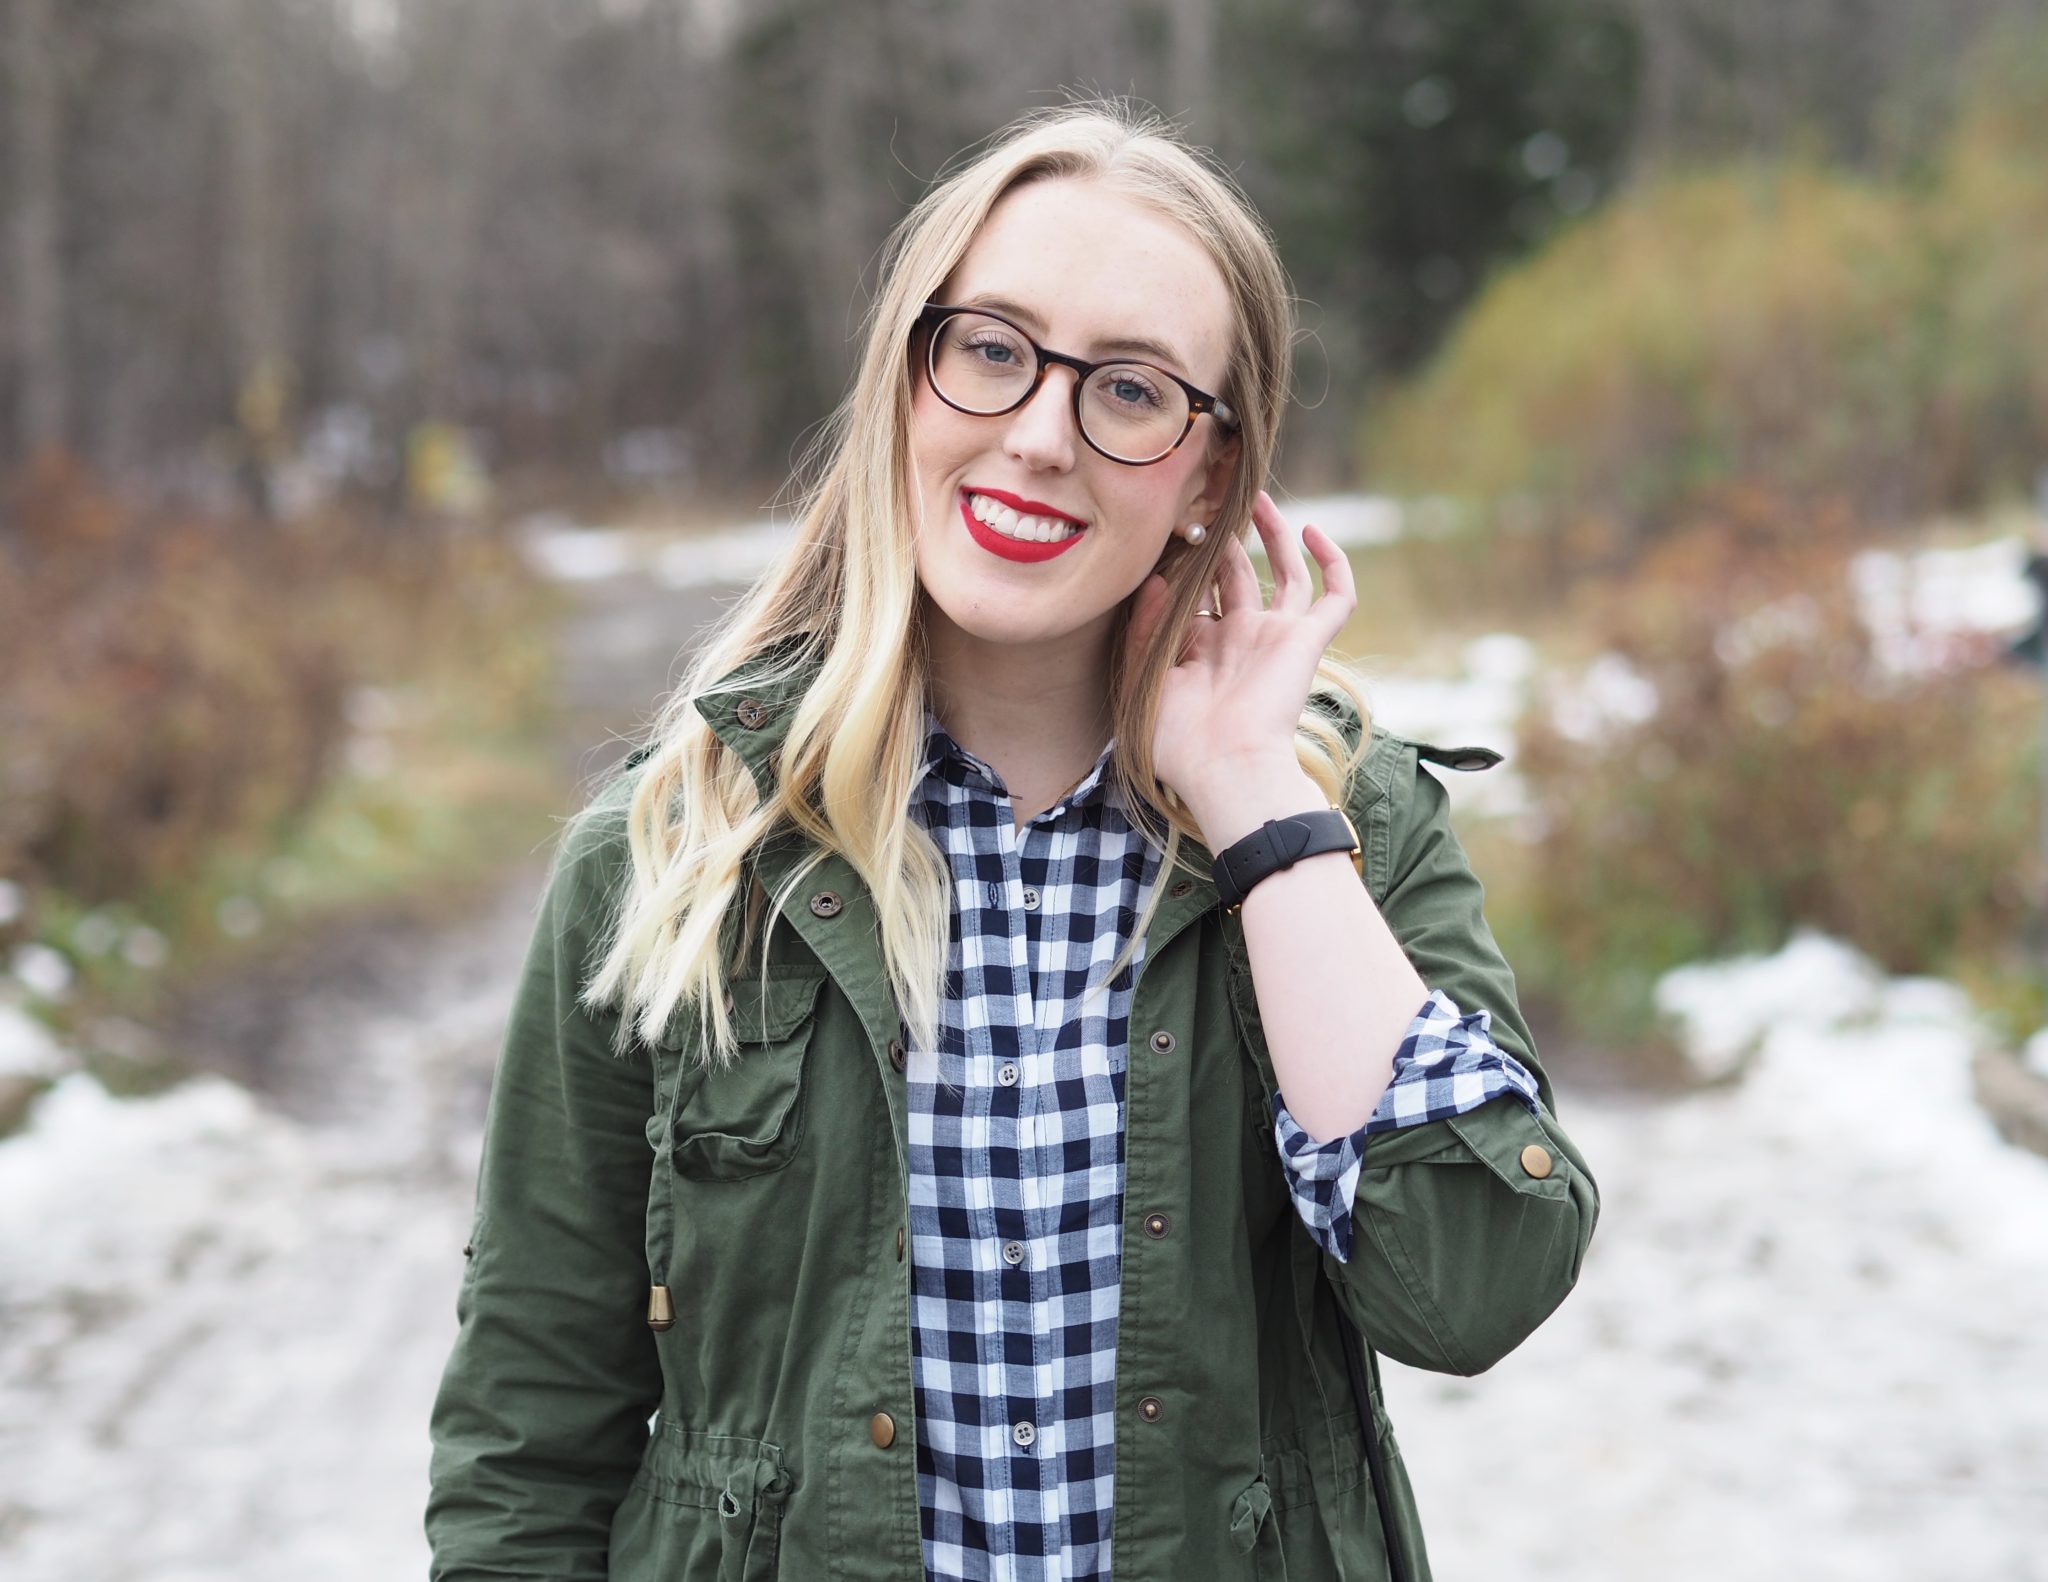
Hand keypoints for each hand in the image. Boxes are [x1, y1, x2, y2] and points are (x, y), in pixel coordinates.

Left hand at [1123, 490, 1355, 837]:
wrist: (1225, 766)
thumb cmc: (1179, 740)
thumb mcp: (1145, 680)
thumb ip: (1147, 627)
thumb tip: (1157, 579)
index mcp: (1204, 652)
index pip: (1198, 595)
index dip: (1187, 564)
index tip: (1172, 528)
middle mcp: (1242, 640)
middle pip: (1240, 576)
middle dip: (1227, 540)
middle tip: (1213, 501)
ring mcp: (1278, 638)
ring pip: (1287, 576)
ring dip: (1275, 536)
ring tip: (1257, 498)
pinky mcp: (1308, 642)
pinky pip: (1335, 597)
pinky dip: (1334, 563)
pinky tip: (1314, 532)